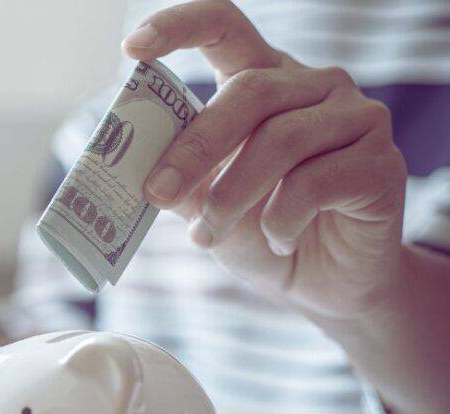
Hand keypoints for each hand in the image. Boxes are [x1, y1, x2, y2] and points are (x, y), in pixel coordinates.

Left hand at [123, 0, 406, 319]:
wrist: (322, 286)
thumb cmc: (258, 234)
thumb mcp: (205, 204)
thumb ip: (178, 176)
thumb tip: (132, 164)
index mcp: (264, 80)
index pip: (225, 28)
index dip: (180, 27)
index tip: (134, 48)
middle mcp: (313, 85)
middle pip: (249, 92)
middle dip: (195, 146)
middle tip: (158, 192)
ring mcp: (355, 118)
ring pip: (280, 141)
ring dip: (230, 196)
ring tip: (207, 235)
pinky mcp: (380, 162)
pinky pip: (315, 183)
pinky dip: (280, 220)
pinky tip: (278, 240)